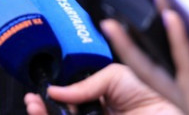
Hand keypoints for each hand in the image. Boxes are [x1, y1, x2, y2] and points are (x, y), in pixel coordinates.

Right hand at [24, 62, 180, 114]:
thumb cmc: (155, 99)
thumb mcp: (116, 77)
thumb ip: (85, 82)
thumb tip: (56, 89)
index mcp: (99, 102)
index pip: (68, 99)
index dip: (52, 94)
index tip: (41, 89)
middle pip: (61, 113)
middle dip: (43, 108)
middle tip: (34, 100)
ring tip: (35, 106)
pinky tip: (47, 113)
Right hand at [100, 10, 188, 114]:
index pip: (162, 53)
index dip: (145, 34)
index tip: (136, 11)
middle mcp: (185, 89)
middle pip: (145, 64)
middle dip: (124, 43)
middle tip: (108, 21)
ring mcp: (188, 97)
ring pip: (153, 68)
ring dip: (137, 42)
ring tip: (131, 13)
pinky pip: (183, 65)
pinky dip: (176, 39)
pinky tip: (172, 16)